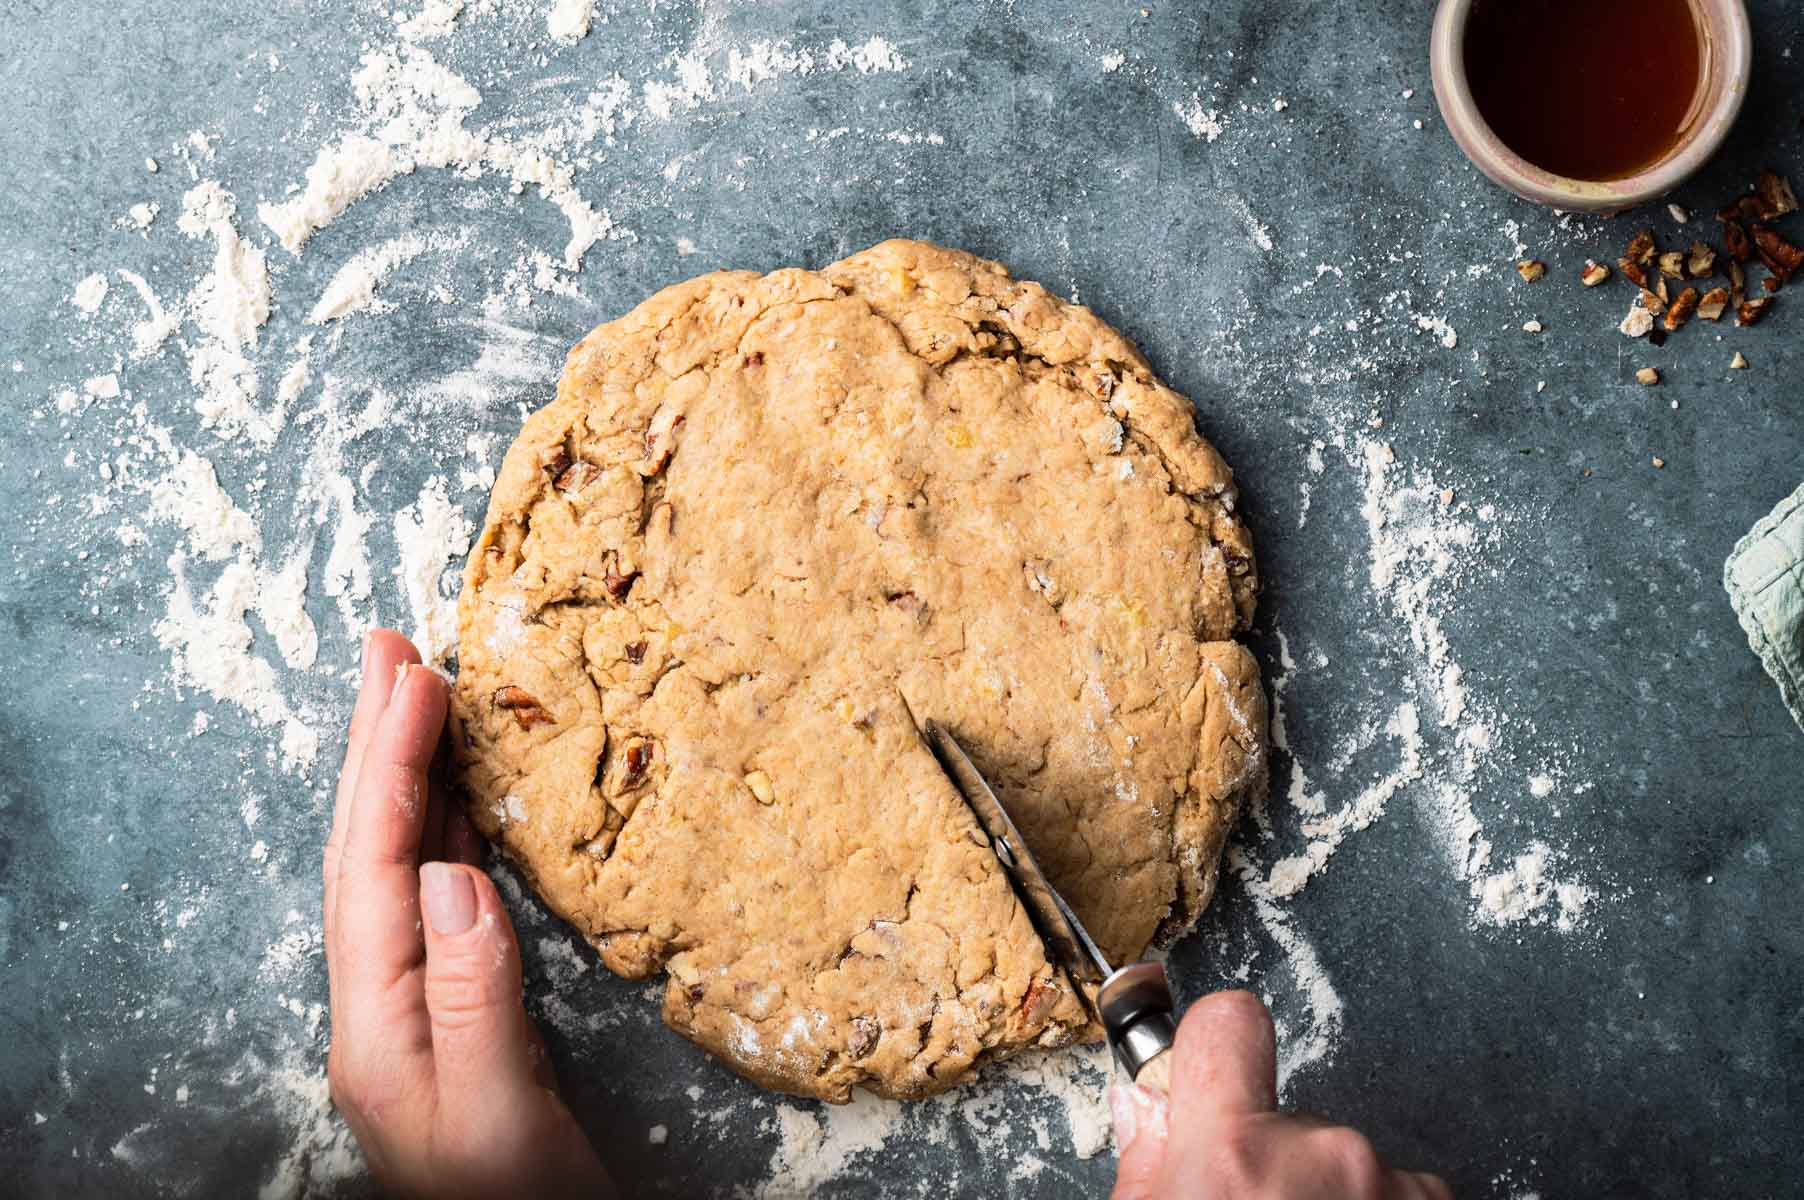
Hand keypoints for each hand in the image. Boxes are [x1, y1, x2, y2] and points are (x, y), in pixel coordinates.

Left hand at [323, 629, 611, 1197]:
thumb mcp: (498, 1115)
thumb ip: (472, 997)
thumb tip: (454, 874)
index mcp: (379, 1026)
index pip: (376, 869)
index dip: (394, 769)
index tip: (416, 681)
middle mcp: (382, 1006)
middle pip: (368, 851)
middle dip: (377, 746)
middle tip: (389, 651)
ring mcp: (413, 1008)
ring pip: (399, 863)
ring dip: (405, 774)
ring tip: (414, 696)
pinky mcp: (456, 1010)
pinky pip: (437, 893)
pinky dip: (445, 827)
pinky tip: (456, 801)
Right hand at [1110, 991, 1450, 1199]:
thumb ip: (1151, 1158)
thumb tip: (1151, 1103)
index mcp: (1233, 1153)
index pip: (1227, 1022)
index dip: (1214, 1040)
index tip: (1212, 1061)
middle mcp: (1321, 1158)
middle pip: (1288, 1113)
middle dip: (1272, 1158)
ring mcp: (1389, 1186)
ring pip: (1344, 1161)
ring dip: (1326, 1194)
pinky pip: (1397, 1190)